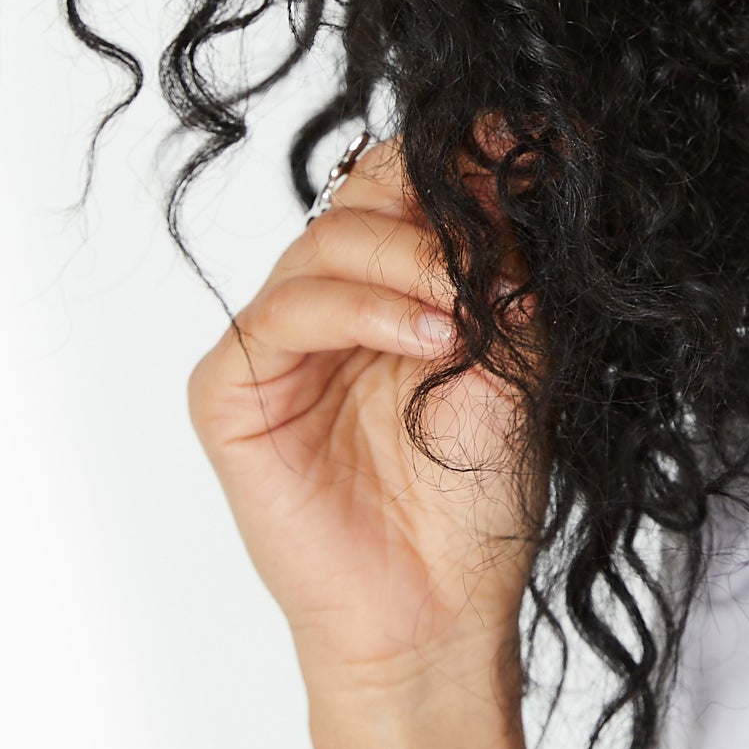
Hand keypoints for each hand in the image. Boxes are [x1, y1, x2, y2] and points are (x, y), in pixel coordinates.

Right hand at [189, 140, 538, 697]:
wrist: (442, 605)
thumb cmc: (477, 495)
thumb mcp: (517, 356)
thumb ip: (502, 266)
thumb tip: (506, 163)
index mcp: (395, 290)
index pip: (405, 184)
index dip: (455, 158)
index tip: (515, 143)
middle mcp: (332, 305)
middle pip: (361, 194)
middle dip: (435, 206)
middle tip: (494, 248)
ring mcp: (277, 345)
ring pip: (326, 243)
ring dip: (409, 264)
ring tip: (466, 318)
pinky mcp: (231, 391)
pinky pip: (283, 312)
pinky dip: (360, 310)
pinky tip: (426, 340)